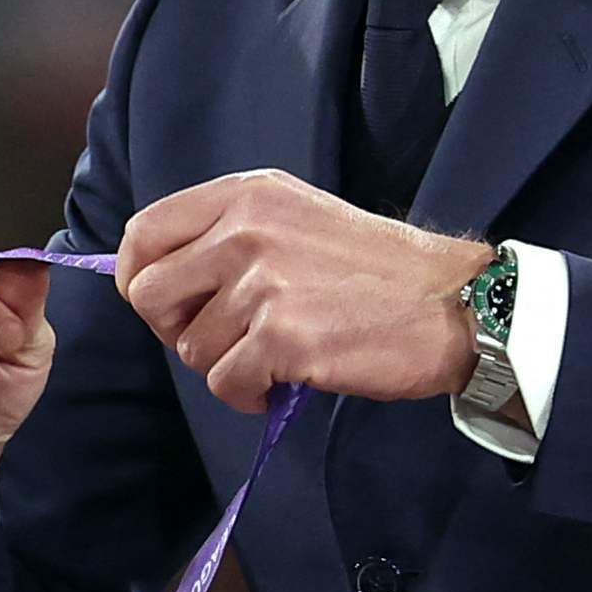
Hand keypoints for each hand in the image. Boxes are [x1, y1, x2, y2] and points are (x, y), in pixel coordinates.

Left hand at [113, 173, 482, 410]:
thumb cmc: (373, 270)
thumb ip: (226, 235)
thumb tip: (154, 280)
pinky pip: (225, 384)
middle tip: (222, 341)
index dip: (140, 279)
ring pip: (191, 349)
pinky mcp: (284, 337)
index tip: (166, 306)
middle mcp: (247, 230)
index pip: (143, 234)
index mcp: (246, 195)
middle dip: (175, 331)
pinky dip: (248, 396)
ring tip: (274, 356)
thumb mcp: (294, 218)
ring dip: (225, 366)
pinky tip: (282, 382)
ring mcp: (265, 283)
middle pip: (150, 295)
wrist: (452, 303)